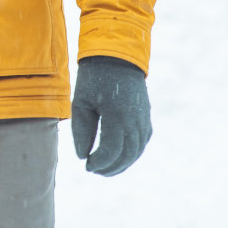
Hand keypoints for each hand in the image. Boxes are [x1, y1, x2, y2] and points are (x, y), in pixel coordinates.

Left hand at [71, 55, 150, 176]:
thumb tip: (83, 156)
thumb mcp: (81, 101)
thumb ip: (82, 130)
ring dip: (122, 164)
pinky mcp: (146, 117)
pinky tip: (118, 156)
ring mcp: (143, 119)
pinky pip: (142, 142)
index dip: (98, 163)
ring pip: (137, 151)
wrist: (117, 56)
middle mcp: (134, 120)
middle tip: (94, 170)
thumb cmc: (94, 77)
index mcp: (116, 115)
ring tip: (105, 168)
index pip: (110, 151)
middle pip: (127, 156)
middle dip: (110, 168)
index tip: (86, 165)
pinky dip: (132, 154)